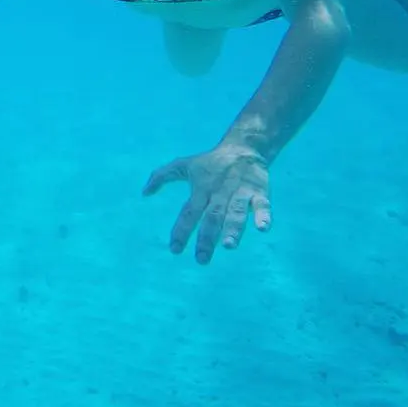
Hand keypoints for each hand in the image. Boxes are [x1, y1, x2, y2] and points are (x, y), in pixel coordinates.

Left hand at [142, 142, 270, 264]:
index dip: (181, 230)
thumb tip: (144, 192)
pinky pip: (262, 205)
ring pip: (236, 213)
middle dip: (207, 239)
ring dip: (233, 229)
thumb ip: (161, 176)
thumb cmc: (210, 161)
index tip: (174, 250)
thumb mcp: (183, 165)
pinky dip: (263, 216)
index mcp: (200, 189)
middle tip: (202, 260)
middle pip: (212, 217)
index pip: (188, 212)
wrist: (243, 147)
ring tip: (229, 246)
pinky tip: (262, 228)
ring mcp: (240, 192)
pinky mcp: (259, 191)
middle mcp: (219, 193)